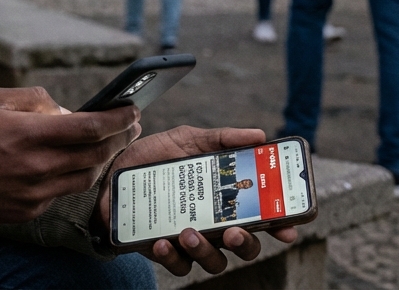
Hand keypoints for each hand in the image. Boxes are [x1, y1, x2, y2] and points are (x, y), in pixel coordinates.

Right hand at [0, 87, 139, 224]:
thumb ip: (34, 98)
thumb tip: (65, 109)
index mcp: (28, 134)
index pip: (89, 127)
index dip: (117, 118)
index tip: (131, 110)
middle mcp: (36, 167)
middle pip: (95, 155)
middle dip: (119, 138)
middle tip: (130, 126)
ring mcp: (33, 193)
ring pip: (85, 178)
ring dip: (101, 161)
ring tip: (107, 145)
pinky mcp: (28, 211)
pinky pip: (61, 194)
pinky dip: (72, 177)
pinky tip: (73, 165)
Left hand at [96, 126, 297, 275]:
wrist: (110, 167)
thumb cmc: (155, 155)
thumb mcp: (188, 139)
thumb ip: (222, 138)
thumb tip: (258, 135)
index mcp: (226, 200)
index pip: (262, 218)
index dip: (280, 227)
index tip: (288, 229)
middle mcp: (213, 224)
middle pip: (244, 247)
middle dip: (245, 244)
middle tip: (234, 232)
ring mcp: (189, 239)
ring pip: (213, 261)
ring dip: (206, 251)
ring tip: (190, 232)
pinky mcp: (162, 248)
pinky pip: (176, 264)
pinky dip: (172, 256)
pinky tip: (162, 241)